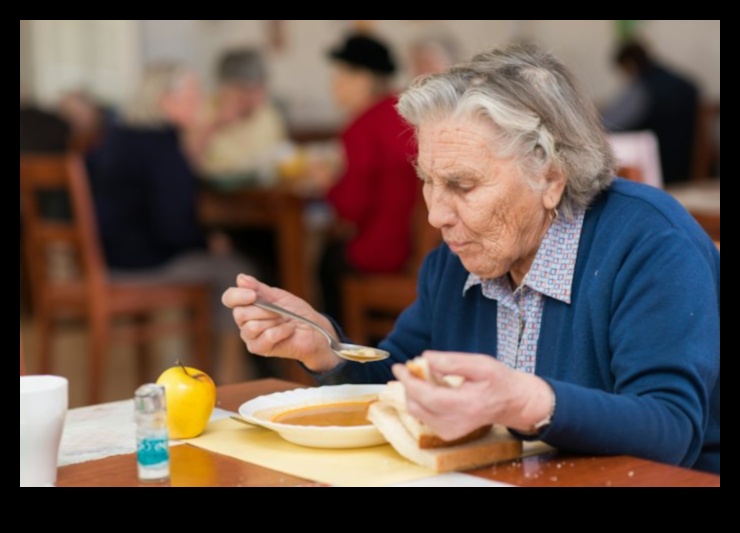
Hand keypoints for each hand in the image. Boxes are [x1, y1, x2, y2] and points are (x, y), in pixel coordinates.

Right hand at [221, 275, 341, 371]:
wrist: (313, 329)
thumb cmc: (295, 312)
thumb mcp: (277, 296)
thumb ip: (258, 288)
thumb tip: (240, 278)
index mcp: (246, 306)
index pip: (229, 298)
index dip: (237, 295)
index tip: (253, 294)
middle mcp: (244, 322)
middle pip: (240, 313)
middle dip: (263, 309)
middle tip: (279, 311)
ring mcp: (250, 337)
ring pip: (251, 326)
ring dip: (273, 321)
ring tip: (284, 321)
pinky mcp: (259, 349)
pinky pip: (266, 337)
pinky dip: (281, 331)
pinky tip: (289, 330)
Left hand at [392, 351, 554, 439]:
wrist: (512, 403)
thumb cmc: (498, 381)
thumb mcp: (479, 364)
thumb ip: (451, 361)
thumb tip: (424, 358)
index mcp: (465, 405)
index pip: (427, 396)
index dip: (409, 381)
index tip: (399, 367)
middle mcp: (456, 423)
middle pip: (418, 405)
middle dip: (409, 385)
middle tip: (411, 367)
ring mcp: (450, 431)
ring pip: (417, 412)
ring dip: (414, 392)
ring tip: (423, 377)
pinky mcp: (447, 433)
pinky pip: (424, 416)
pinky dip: (422, 401)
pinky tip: (432, 389)